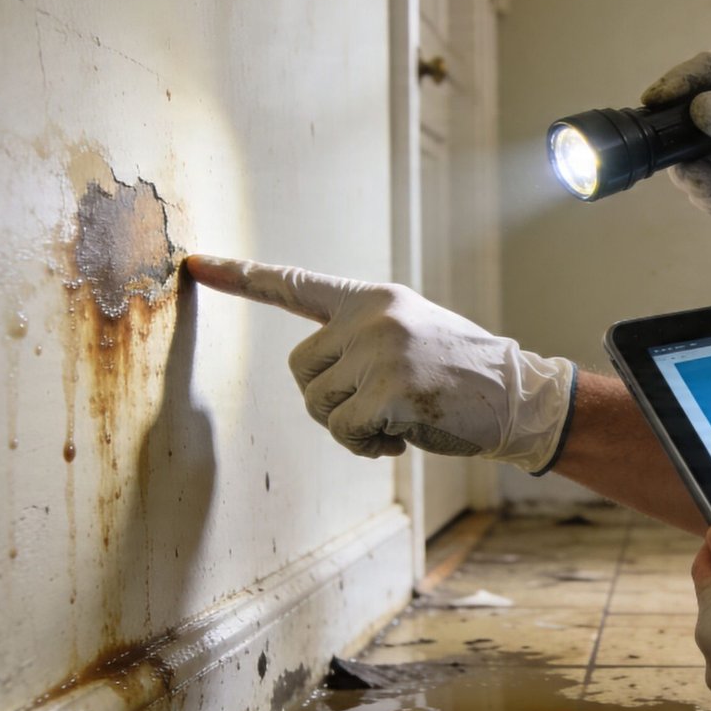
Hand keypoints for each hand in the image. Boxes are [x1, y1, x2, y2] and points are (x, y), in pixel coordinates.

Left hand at [185, 255, 576, 472]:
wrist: (515, 396)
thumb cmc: (460, 374)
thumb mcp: (409, 334)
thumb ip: (360, 339)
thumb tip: (315, 379)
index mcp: (372, 298)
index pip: (296, 285)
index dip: (242, 276)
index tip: (195, 263)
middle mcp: (372, 317)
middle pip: (300, 370)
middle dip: (330, 400)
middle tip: (377, 408)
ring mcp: (380, 351)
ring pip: (318, 405)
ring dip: (350, 427)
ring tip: (396, 420)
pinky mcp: (390, 390)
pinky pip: (344, 432)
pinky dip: (366, 446)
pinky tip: (402, 438)